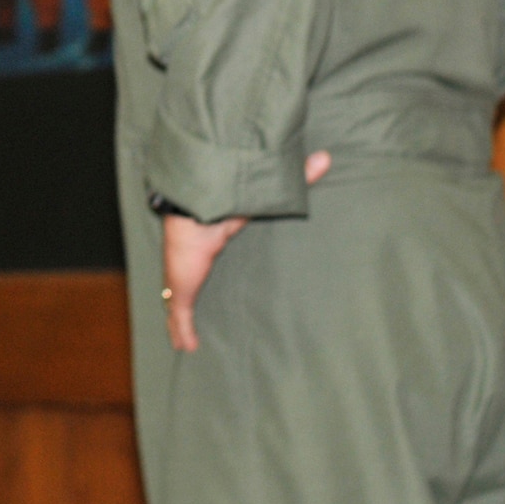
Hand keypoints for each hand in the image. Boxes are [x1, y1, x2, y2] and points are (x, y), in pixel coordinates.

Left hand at [161, 149, 330, 352]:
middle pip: (187, 280)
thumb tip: (325, 156)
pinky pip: (179, 316)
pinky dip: (182, 331)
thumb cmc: (224, 203)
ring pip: (179, 302)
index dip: (206, 260)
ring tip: (185, 339)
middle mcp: (193, 259)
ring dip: (181, 320)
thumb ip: (295, 178)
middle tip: (192, 314)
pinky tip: (185, 347)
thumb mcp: (263, 196)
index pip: (206, 253)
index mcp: (210, 238)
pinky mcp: (179, 292)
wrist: (193, 212)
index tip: (208, 265)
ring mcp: (183, 277)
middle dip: (185, 295)